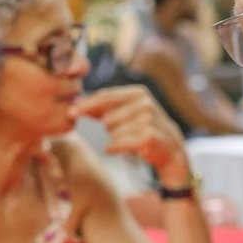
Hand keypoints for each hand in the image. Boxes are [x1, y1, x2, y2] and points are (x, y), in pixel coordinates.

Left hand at [73, 86, 189, 181]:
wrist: (170, 149)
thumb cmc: (143, 130)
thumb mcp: (126, 113)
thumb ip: (103, 107)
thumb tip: (76, 104)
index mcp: (138, 92)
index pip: (106, 96)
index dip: (87, 105)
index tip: (72, 112)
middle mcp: (145, 103)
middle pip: (107, 118)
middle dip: (110, 128)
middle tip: (126, 132)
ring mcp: (148, 119)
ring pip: (112, 133)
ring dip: (116, 139)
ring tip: (131, 139)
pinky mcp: (148, 137)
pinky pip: (118, 144)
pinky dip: (114, 148)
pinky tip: (117, 149)